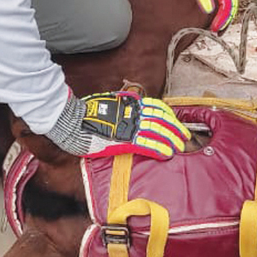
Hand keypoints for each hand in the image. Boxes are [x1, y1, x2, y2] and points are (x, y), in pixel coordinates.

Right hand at [46, 90, 190, 159]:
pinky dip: (159, 149)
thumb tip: (132, 108)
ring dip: (171, 139)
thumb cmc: (86, 114)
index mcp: (130, 103)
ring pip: (157, 132)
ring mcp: (128, 126)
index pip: (157, 108)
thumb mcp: (109, 103)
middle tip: (184, 136)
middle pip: (161, 119)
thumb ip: (123, 106)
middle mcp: (132, 112)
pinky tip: (167, 153)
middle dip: (175, 128)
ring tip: (179, 146)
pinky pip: (146, 145)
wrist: (72, 121)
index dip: (169, 116)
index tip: (176, 123)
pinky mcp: (123, 141)